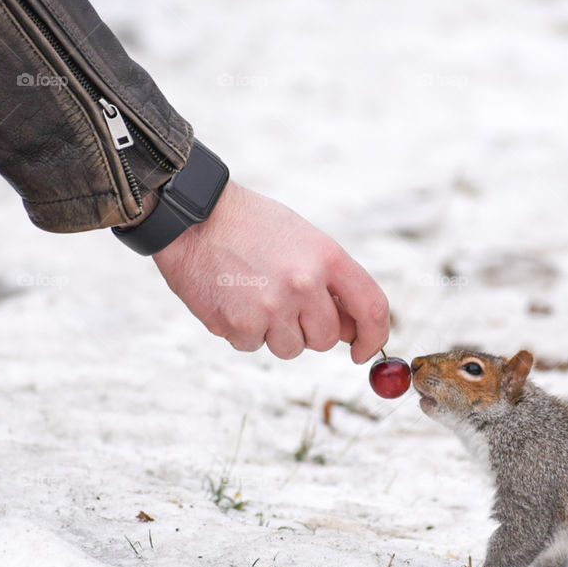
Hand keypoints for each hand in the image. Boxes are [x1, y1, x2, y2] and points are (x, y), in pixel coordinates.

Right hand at [152, 181, 388, 361]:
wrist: (193, 217)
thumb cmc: (252, 227)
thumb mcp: (304, 240)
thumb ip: (331, 283)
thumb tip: (351, 332)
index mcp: (327, 258)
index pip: (371, 308)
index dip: (374, 337)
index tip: (363, 350)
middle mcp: (303, 283)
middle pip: (327, 338)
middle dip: (310, 330)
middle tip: (286, 304)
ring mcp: (271, 307)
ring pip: (291, 348)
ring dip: (275, 332)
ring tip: (254, 294)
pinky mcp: (238, 324)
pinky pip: (253, 346)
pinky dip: (244, 330)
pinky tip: (233, 298)